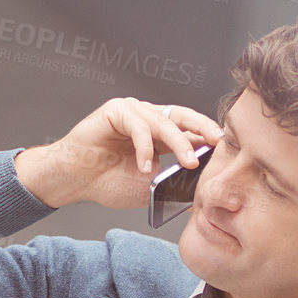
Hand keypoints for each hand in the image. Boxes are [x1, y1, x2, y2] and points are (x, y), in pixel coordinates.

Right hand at [13, 98, 222, 209]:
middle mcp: (147, 118)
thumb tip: (200, 183)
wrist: (72, 180)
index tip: (225, 150)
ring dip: (179, 143)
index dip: (206, 138)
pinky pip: (138, 126)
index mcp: (158, 134)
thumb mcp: (149, 187)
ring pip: (163, 122)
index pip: (188, 129)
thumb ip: (172, 181)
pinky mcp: (116, 110)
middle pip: (183, 117)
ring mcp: (132, 112)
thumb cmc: (104, 182)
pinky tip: (144, 166)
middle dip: (203, 129)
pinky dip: (145, 147)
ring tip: (188, 163)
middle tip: (217, 143)